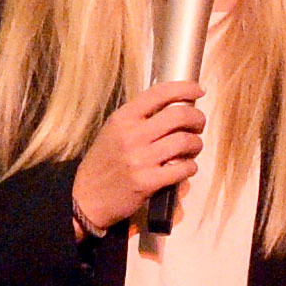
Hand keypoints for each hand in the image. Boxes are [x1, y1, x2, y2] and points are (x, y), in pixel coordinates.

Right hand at [71, 82, 207, 233]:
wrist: (86, 197)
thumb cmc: (104, 161)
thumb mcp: (113, 130)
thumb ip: (139, 117)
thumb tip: (174, 106)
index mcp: (123, 117)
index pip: (159, 93)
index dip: (185, 88)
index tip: (199, 91)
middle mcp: (131, 135)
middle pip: (178, 115)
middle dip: (197, 118)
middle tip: (198, 125)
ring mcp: (139, 159)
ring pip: (184, 141)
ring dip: (196, 144)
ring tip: (192, 148)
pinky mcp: (147, 182)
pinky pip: (183, 169)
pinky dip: (191, 167)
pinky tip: (186, 167)